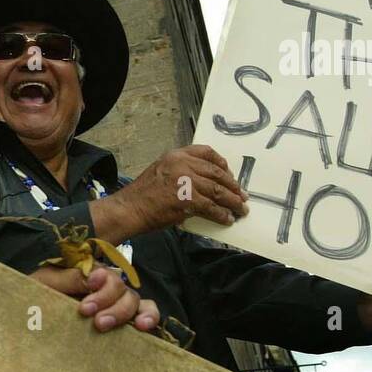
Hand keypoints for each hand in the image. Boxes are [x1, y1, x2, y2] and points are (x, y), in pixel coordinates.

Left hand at [30, 264, 160, 333]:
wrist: (27, 324)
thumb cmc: (34, 301)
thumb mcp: (45, 285)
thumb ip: (68, 279)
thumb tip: (93, 277)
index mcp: (86, 275)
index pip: (106, 272)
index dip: (102, 280)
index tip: (91, 285)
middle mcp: (103, 289)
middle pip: (120, 287)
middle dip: (108, 299)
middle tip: (88, 314)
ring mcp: (114, 306)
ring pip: (134, 301)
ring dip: (124, 312)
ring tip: (105, 324)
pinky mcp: (121, 325)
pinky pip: (143, 315)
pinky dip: (148, 318)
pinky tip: (142, 328)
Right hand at [100, 145, 248, 238]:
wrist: (130, 208)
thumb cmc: (142, 194)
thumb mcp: (160, 171)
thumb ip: (181, 171)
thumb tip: (203, 183)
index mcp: (176, 155)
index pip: (206, 152)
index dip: (222, 163)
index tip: (229, 172)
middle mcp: (183, 164)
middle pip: (217, 173)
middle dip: (233, 185)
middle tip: (241, 195)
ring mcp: (187, 181)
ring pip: (218, 191)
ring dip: (232, 202)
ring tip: (240, 209)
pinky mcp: (189, 200)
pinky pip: (212, 207)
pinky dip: (221, 214)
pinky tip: (227, 219)